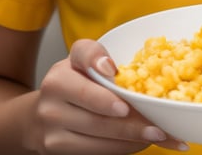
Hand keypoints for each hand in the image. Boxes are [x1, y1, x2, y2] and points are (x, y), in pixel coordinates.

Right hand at [30, 39, 188, 152]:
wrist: (43, 113)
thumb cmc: (73, 81)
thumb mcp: (82, 62)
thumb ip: (97, 56)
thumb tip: (113, 70)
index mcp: (60, 73)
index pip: (84, 74)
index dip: (103, 91)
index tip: (123, 103)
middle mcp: (51, 99)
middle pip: (98, 115)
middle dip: (132, 123)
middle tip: (159, 128)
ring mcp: (51, 127)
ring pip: (99, 137)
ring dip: (132, 139)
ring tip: (158, 135)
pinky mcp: (55, 149)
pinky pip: (94, 151)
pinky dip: (121, 148)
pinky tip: (138, 142)